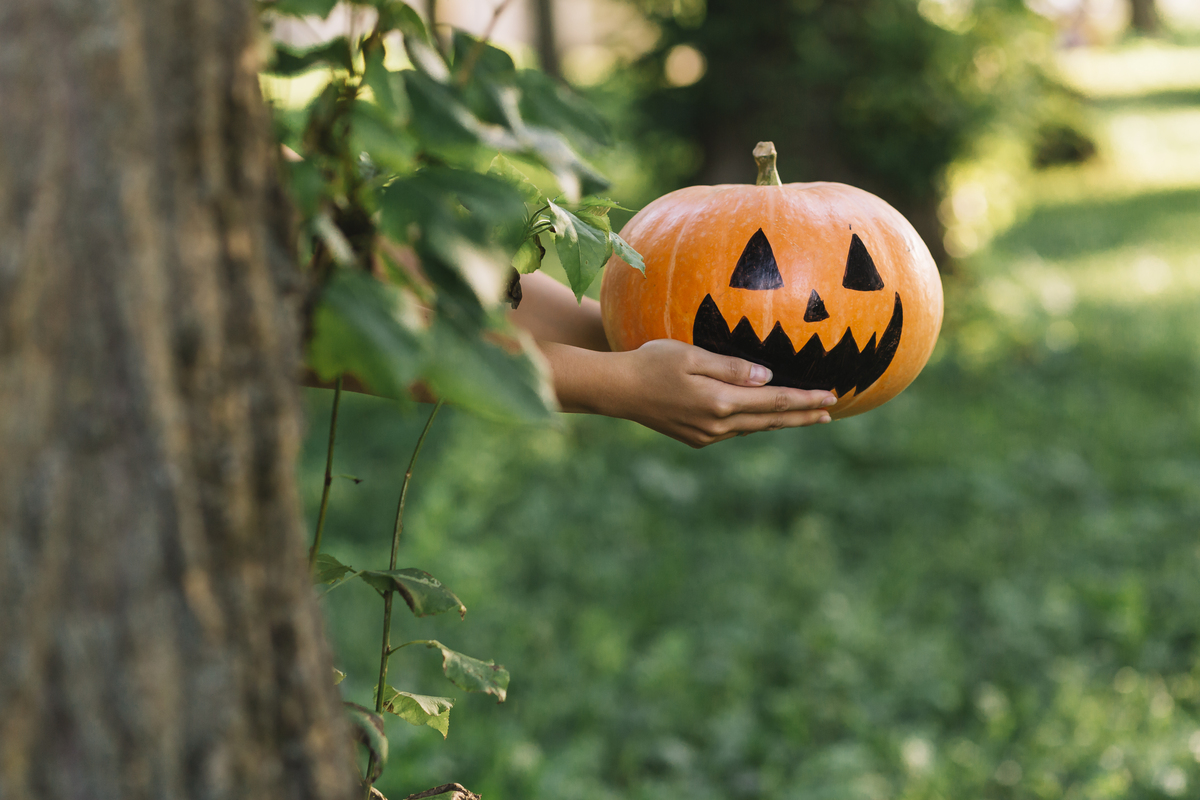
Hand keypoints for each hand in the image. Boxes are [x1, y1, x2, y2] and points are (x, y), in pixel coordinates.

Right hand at [546, 339, 835, 447]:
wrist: (617, 390)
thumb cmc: (651, 362)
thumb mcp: (692, 355)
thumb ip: (731, 367)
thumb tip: (767, 377)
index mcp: (720, 402)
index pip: (774, 402)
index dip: (805, 400)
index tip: (831, 398)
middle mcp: (717, 425)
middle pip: (770, 421)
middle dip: (801, 416)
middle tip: (829, 413)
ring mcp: (706, 435)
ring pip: (752, 427)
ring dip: (779, 421)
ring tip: (803, 415)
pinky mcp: (695, 438)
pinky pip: (734, 430)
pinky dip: (754, 422)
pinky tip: (761, 416)